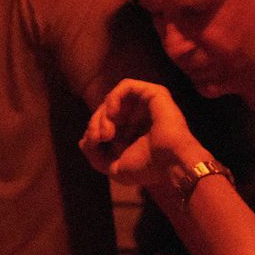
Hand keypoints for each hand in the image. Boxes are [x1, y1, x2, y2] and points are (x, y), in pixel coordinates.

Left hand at [81, 78, 201, 189]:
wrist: (171, 163)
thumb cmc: (148, 168)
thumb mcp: (114, 168)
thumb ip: (96, 155)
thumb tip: (83, 140)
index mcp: (130, 133)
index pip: (102, 124)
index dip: (92, 131)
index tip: (93, 144)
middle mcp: (137, 116)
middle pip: (104, 110)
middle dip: (95, 123)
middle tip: (98, 138)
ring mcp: (145, 104)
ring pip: (113, 99)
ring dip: (103, 114)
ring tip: (106, 132)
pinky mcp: (153, 93)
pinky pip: (125, 86)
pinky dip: (113, 98)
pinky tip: (113, 114)